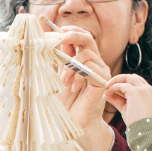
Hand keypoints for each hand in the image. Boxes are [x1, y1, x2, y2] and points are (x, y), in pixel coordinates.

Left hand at [53, 29, 113, 150]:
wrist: (74, 122)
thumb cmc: (65, 103)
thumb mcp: (56, 77)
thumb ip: (57, 60)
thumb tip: (50, 40)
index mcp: (80, 60)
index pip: (78, 37)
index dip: (68, 30)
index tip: (55, 28)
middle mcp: (92, 63)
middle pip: (87, 38)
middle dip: (73, 34)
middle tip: (61, 36)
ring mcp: (99, 71)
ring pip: (87, 53)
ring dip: (71, 64)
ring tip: (63, 80)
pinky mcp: (102, 81)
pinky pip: (93, 68)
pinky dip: (79, 74)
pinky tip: (72, 87)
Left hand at [105, 72, 151, 123]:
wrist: (143, 130)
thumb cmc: (136, 122)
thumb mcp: (126, 108)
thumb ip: (117, 100)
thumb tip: (105, 94)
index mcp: (148, 92)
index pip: (137, 81)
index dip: (125, 82)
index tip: (114, 86)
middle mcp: (147, 89)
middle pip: (131, 77)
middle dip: (119, 79)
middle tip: (108, 85)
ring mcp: (142, 89)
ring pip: (126, 78)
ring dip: (114, 82)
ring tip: (106, 88)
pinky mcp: (135, 92)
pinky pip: (121, 85)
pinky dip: (113, 88)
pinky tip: (107, 93)